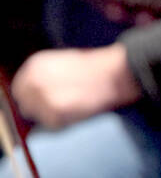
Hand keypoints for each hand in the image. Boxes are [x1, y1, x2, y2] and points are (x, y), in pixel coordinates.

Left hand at [11, 44, 140, 128]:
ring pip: (40, 117)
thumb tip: (34, 92)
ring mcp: (43, 97)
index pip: (20, 89)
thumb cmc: (95, 68)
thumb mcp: (63, 62)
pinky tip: (79, 109)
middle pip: (26, 105)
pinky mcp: (55, 113)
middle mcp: (34, 80)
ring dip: (53, 115)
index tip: (46, 99)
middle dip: (41, 108)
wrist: (115, 75)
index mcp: (35, 65)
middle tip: (62, 104)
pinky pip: (53, 125)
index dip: (33, 96)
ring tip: (74, 104)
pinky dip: (65, 122)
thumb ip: (43, 76)